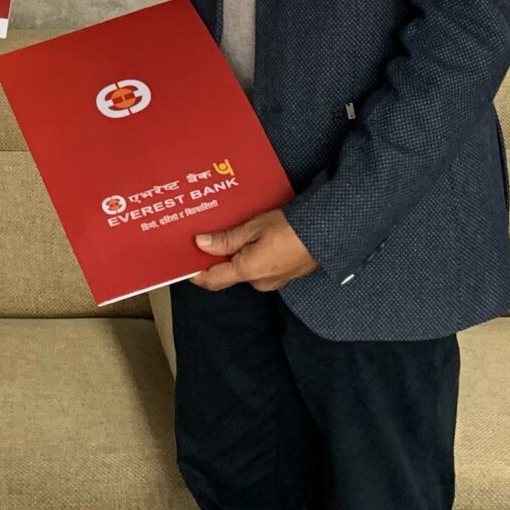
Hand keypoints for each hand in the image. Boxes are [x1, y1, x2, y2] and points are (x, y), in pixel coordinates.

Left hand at [192, 209, 319, 291]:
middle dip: (216, 258)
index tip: (182, 262)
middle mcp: (259, 282)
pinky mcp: (285, 274)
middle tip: (204, 237)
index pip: (212, 280)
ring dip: (235, 254)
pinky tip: (251, 237)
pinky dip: (251, 255)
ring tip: (226, 232)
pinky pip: (260, 266)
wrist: (327, 232)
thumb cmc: (289, 227)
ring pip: (245, 269)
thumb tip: (200, 245)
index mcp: (247, 272)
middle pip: (228, 273)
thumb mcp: (254, 228)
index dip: (195, 273)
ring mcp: (274, 281)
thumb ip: (226, 239)